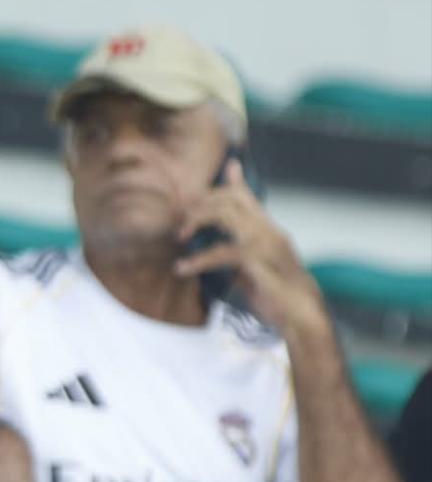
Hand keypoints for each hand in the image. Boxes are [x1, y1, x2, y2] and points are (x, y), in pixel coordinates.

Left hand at [173, 158, 325, 335]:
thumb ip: (236, 254)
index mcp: (267, 230)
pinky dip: (198, 259)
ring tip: (179, 238)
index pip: (248, 198)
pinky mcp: (258, 261)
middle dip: (201, 205)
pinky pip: (222, 252)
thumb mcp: (252, 270)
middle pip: (230, 200)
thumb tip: (215, 248)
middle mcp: (268, 230)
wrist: (302, 315)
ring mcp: (265, 243)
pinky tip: (182, 269)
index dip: (234, 182)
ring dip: (197, 222)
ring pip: (226, 215)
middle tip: (182, 225)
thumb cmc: (276, 296)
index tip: (228, 166)